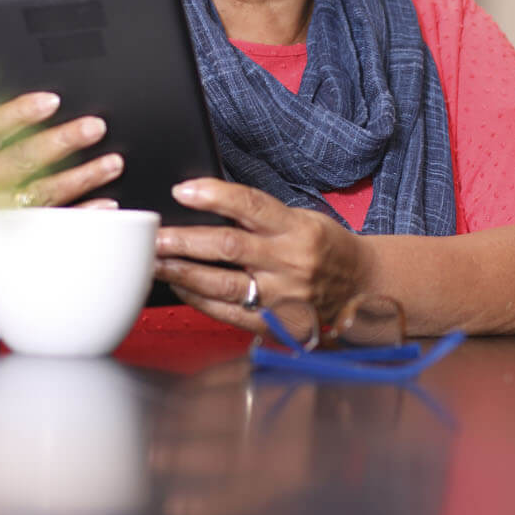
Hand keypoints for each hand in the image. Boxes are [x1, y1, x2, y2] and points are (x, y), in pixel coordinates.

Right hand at [0, 90, 123, 220]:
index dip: (17, 112)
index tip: (52, 100)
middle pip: (19, 160)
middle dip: (61, 141)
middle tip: (96, 126)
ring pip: (41, 193)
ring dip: (81, 177)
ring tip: (113, 163)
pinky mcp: (13, 246)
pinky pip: (53, 228)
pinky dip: (81, 215)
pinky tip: (106, 204)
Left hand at [153, 178, 369, 331]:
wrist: (360, 286)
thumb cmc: (323, 247)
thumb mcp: (300, 219)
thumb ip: (259, 217)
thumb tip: (205, 204)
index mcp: (297, 230)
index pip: (250, 206)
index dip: (214, 196)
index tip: (182, 191)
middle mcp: (290, 263)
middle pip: (228, 248)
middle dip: (184, 241)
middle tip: (154, 236)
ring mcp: (282, 297)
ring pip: (222, 284)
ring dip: (183, 273)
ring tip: (156, 262)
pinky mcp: (275, 323)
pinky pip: (229, 313)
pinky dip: (200, 300)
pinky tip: (181, 287)